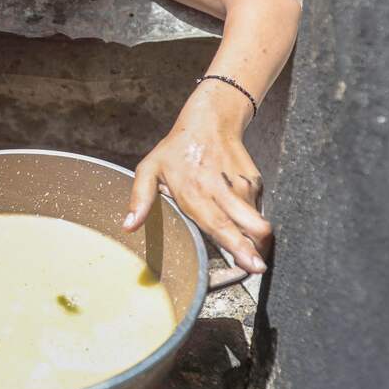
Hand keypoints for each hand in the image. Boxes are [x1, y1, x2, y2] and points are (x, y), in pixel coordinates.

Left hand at [125, 96, 270, 274]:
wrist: (211, 120)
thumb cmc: (176, 149)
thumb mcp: (149, 169)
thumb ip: (140, 198)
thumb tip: (129, 226)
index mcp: (194, 191)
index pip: (219, 223)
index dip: (237, 246)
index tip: (250, 265)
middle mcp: (221, 190)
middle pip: (249, 226)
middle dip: (256, 250)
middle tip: (257, 268)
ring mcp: (241, 185)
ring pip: (258, 221)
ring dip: (258, 240)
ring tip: (253, 254)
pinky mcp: (255, 181)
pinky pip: (259, 210)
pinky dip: (254, 223)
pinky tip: (243, 226)